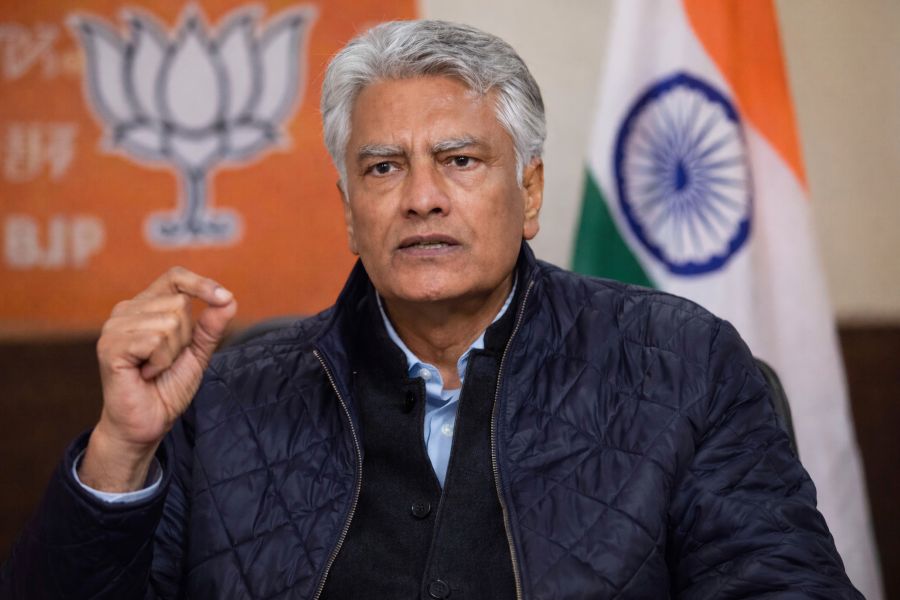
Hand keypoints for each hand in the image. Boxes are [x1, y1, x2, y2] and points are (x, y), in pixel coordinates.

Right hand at [79, 267, 236, 491]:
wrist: (147, 423)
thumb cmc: (167, 387)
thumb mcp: (197, 353)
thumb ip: (211, 326)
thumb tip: (229, 299)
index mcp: (146, 306)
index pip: (175, 277)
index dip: (201, 283)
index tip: (224, 298)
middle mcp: (126, 311)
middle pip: (179, 304)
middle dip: (184, 338)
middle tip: (166, 361)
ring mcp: (114, 327)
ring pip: (169, 322)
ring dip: (171, 353)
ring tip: (155, 369)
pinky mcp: (110, 346)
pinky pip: (155, 340)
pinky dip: (160, 362)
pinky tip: (146, 374)